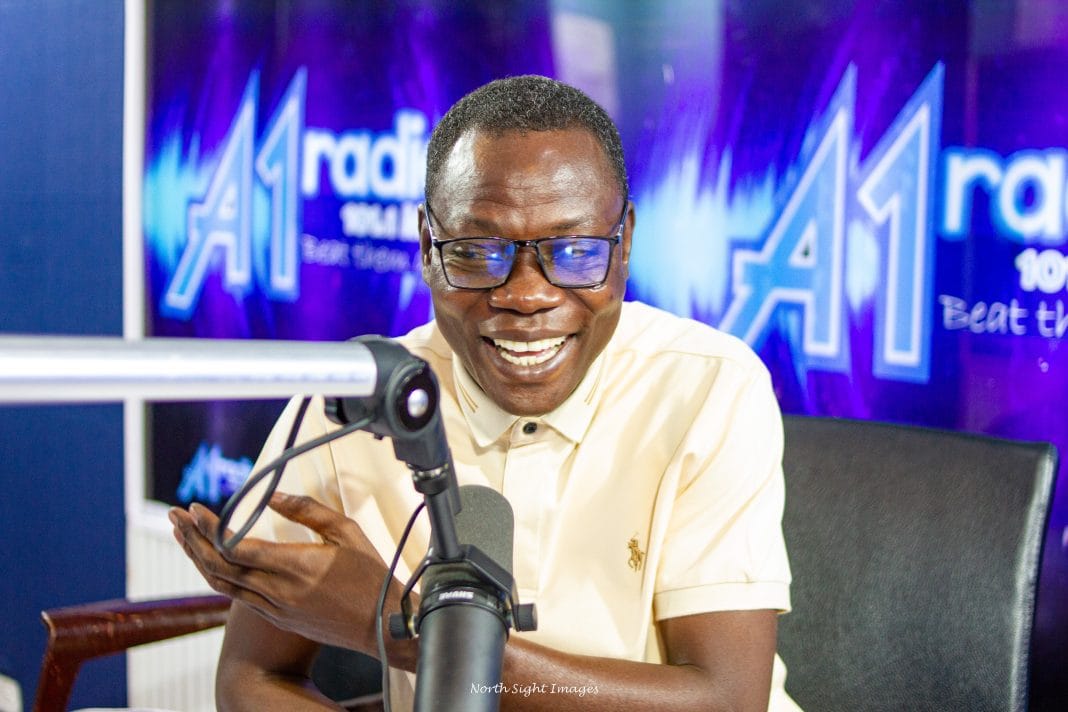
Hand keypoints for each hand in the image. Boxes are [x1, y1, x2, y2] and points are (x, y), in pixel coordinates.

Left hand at [169, 493, 398, 654]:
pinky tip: (213, 562)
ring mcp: (276, 608)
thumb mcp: (347, 532)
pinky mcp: (278, 619)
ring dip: (198, 559)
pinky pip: (238, 596)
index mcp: (297, 565)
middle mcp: (279, 590)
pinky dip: (218, 577)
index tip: (195, 508)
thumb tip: (272, 496)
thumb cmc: (371, 576)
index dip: (210, 527)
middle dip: (192, 539)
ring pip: (222, 584)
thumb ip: (308, 511)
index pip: (237, 546)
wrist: (384, 626)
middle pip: (220, 565)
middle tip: (175, 517)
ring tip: (182, 537)